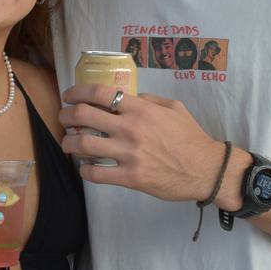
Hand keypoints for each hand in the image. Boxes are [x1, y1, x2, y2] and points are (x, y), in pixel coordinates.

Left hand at [58, 83, 226, 201]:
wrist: (206, 169)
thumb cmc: (191, 138)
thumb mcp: (174, 108)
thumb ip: (149, 100)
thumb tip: (129, 97)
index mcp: (141, 109)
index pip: (100, 93)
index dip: (77, 91)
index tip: (68, 95)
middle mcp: (131, 129)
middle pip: (84, 115)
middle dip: (66, 115)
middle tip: (63, 118)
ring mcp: (129, 154)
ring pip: (84, 144)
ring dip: (69, 142)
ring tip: (68, 142)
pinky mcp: (130, 177)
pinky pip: (96, 173)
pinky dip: (84, 169)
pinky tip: (85, 166)